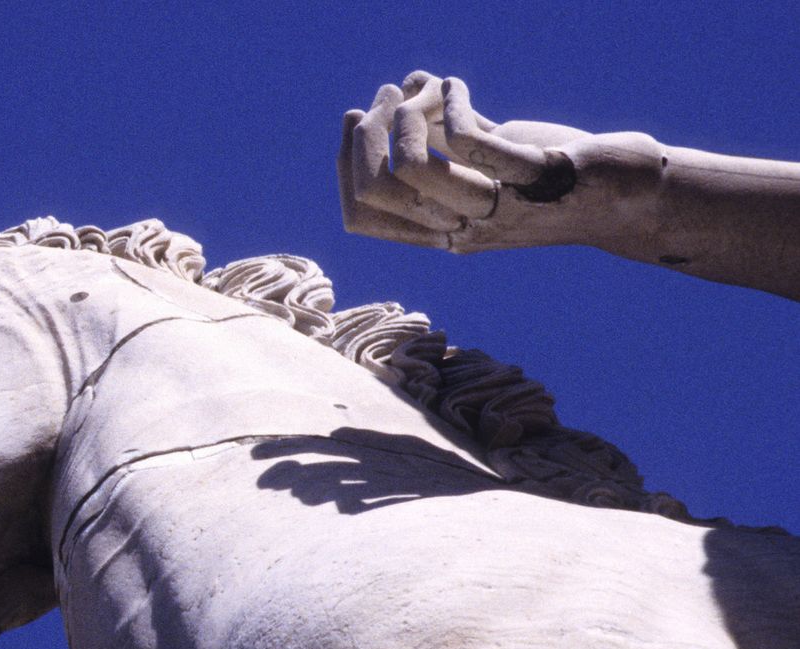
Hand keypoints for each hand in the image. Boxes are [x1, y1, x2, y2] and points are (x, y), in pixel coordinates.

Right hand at [338, 72, 663, 252]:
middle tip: (388, 97)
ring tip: (425, 89)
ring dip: (407, 117)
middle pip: (376, 192)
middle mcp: (462, 230)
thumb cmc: (556, 176)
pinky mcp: (534, 178)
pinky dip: (453, 104)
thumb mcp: (489, 163)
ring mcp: (497, 208)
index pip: (360, 216)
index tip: (356, 120)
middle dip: (367, 135)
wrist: (631, 197)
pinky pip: (469, 141)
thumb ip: (446, 143)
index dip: (345, 164)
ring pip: (413, 168)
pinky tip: (458, 86)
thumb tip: (403, 96)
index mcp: (443, 233)